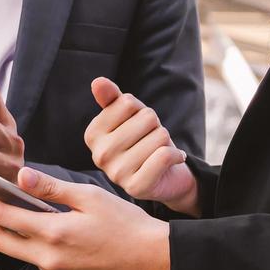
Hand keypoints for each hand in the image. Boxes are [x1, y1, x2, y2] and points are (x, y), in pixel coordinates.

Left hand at [0, 168, 169, 269]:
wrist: (155, 261)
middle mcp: (51, 263)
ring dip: (20, 237)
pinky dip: (43, 254)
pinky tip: (59, 241)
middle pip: (2, 242)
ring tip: (25, 217)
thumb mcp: (90, 197)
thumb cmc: (127, 224)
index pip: (4, 218)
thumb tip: (22, 177)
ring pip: (25, 257)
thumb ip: (53, 189)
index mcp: (55, 234)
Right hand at [85, 77, 198, 215]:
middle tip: (150, 141)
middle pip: (146, 118)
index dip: (140, 110)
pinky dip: (177, 154)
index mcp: (92, 134)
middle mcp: (99, 155)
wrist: (165, 175)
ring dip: (165, 142)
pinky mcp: (136, 188)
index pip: (127, 102)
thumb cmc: (143, 140)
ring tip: (158, 152)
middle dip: (156, 127)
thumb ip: (112, 98)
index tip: (138, 126)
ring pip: (159, 136)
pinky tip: (174, 159)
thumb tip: (98, 82)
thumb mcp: (129, 115)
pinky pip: (164, 156)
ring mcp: (116, 174)